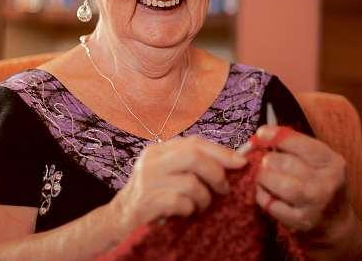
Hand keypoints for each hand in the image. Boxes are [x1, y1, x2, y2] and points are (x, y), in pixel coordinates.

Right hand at [109, 136, 247, 235]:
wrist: (119, 220)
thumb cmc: (153, 196)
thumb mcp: (169, 173)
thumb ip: (193, 164)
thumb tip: (233, 160)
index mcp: (159, 150)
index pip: (195, 142)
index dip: (221, 151)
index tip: (241, 162)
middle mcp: (151, 160)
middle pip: (194, 156)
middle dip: (217, 173)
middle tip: (224, 189)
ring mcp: (147, 180)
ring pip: (191, 182)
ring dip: (204, 198)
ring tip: (200, 206)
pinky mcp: (146, 202)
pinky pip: (181, 202)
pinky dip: (190, 209)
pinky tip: (186, 213)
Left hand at [254, 125, 351, 235]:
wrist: (334, 220)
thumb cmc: (319, 181)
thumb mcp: (317, 160)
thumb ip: (294, 146)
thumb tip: (263, 134)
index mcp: (332, 162)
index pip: (301, 144)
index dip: (276, 136)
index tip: (261, 133)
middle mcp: (326, 182)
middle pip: (286, 163)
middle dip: (268, 160)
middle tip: (264, 162)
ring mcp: (314, 204)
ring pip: (278, 183)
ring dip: (263, 177)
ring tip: (262, 176)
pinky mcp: (300, 221)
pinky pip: (271, 204)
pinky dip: (262, 196)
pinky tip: (265, 192)